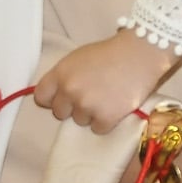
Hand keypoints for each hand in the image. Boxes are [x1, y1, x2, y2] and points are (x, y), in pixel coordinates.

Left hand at [32, 31, 179, 132]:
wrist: (140, 54)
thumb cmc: (110, 53)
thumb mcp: (79, 58)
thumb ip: (64, 76)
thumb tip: (56, 95)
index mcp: (60, 73)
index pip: (41, 97)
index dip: (51, 99)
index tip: (62, 98)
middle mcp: (70, 91)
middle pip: (59, 113)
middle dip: (71, 107)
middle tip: (89, 96)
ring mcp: (87, 106)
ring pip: (79, 121)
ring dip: (90, 114)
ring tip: (106, 98)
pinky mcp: (105, 118)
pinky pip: (97, 129)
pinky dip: (106, 121)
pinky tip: (114, 106)